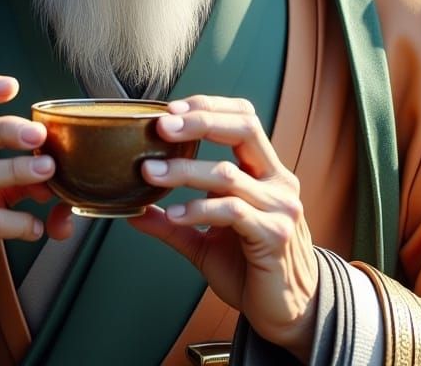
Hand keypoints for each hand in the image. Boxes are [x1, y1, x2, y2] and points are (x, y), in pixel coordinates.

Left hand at [130, 95, 318, 362]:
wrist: (288, 314)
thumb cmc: (250, 270)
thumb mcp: (205, 242)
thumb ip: (173, 222)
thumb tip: (131, 209)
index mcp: (265, 172)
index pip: (244, 118)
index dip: (210, 106)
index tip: (171, 109)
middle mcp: (277, 181)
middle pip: (244, 128)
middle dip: (200, 121)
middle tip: (161, 126)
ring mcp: (279, 206)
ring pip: (228, 173)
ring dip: (184, 170)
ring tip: (149, 172)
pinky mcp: (274, 234)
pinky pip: (233, 211)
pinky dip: (199, 209)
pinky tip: (174, 214)